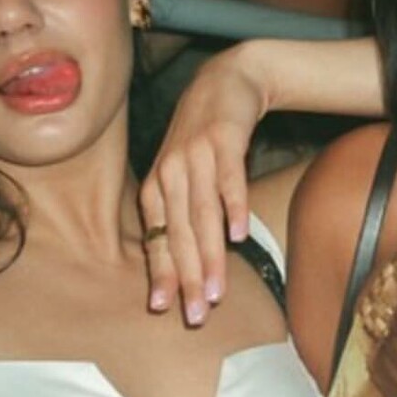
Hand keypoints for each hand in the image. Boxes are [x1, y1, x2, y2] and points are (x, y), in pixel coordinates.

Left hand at [138, 43, 265, 322]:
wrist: (226, 82)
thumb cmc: (204, 140)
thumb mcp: (183, 176)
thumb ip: (182, 215)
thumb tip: (187, 265)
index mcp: (156, 188)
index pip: (157, 239)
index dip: (161, 274)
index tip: (165, 308)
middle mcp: (170, 173)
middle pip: (179, 235)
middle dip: (187, 278)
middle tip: (196, 314)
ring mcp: (195, 156)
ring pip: (202, 215)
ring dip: (210, 257)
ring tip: (218, 291)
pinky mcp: (223, 140)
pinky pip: (229, 180)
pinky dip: (233, 209)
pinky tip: (240, 237)